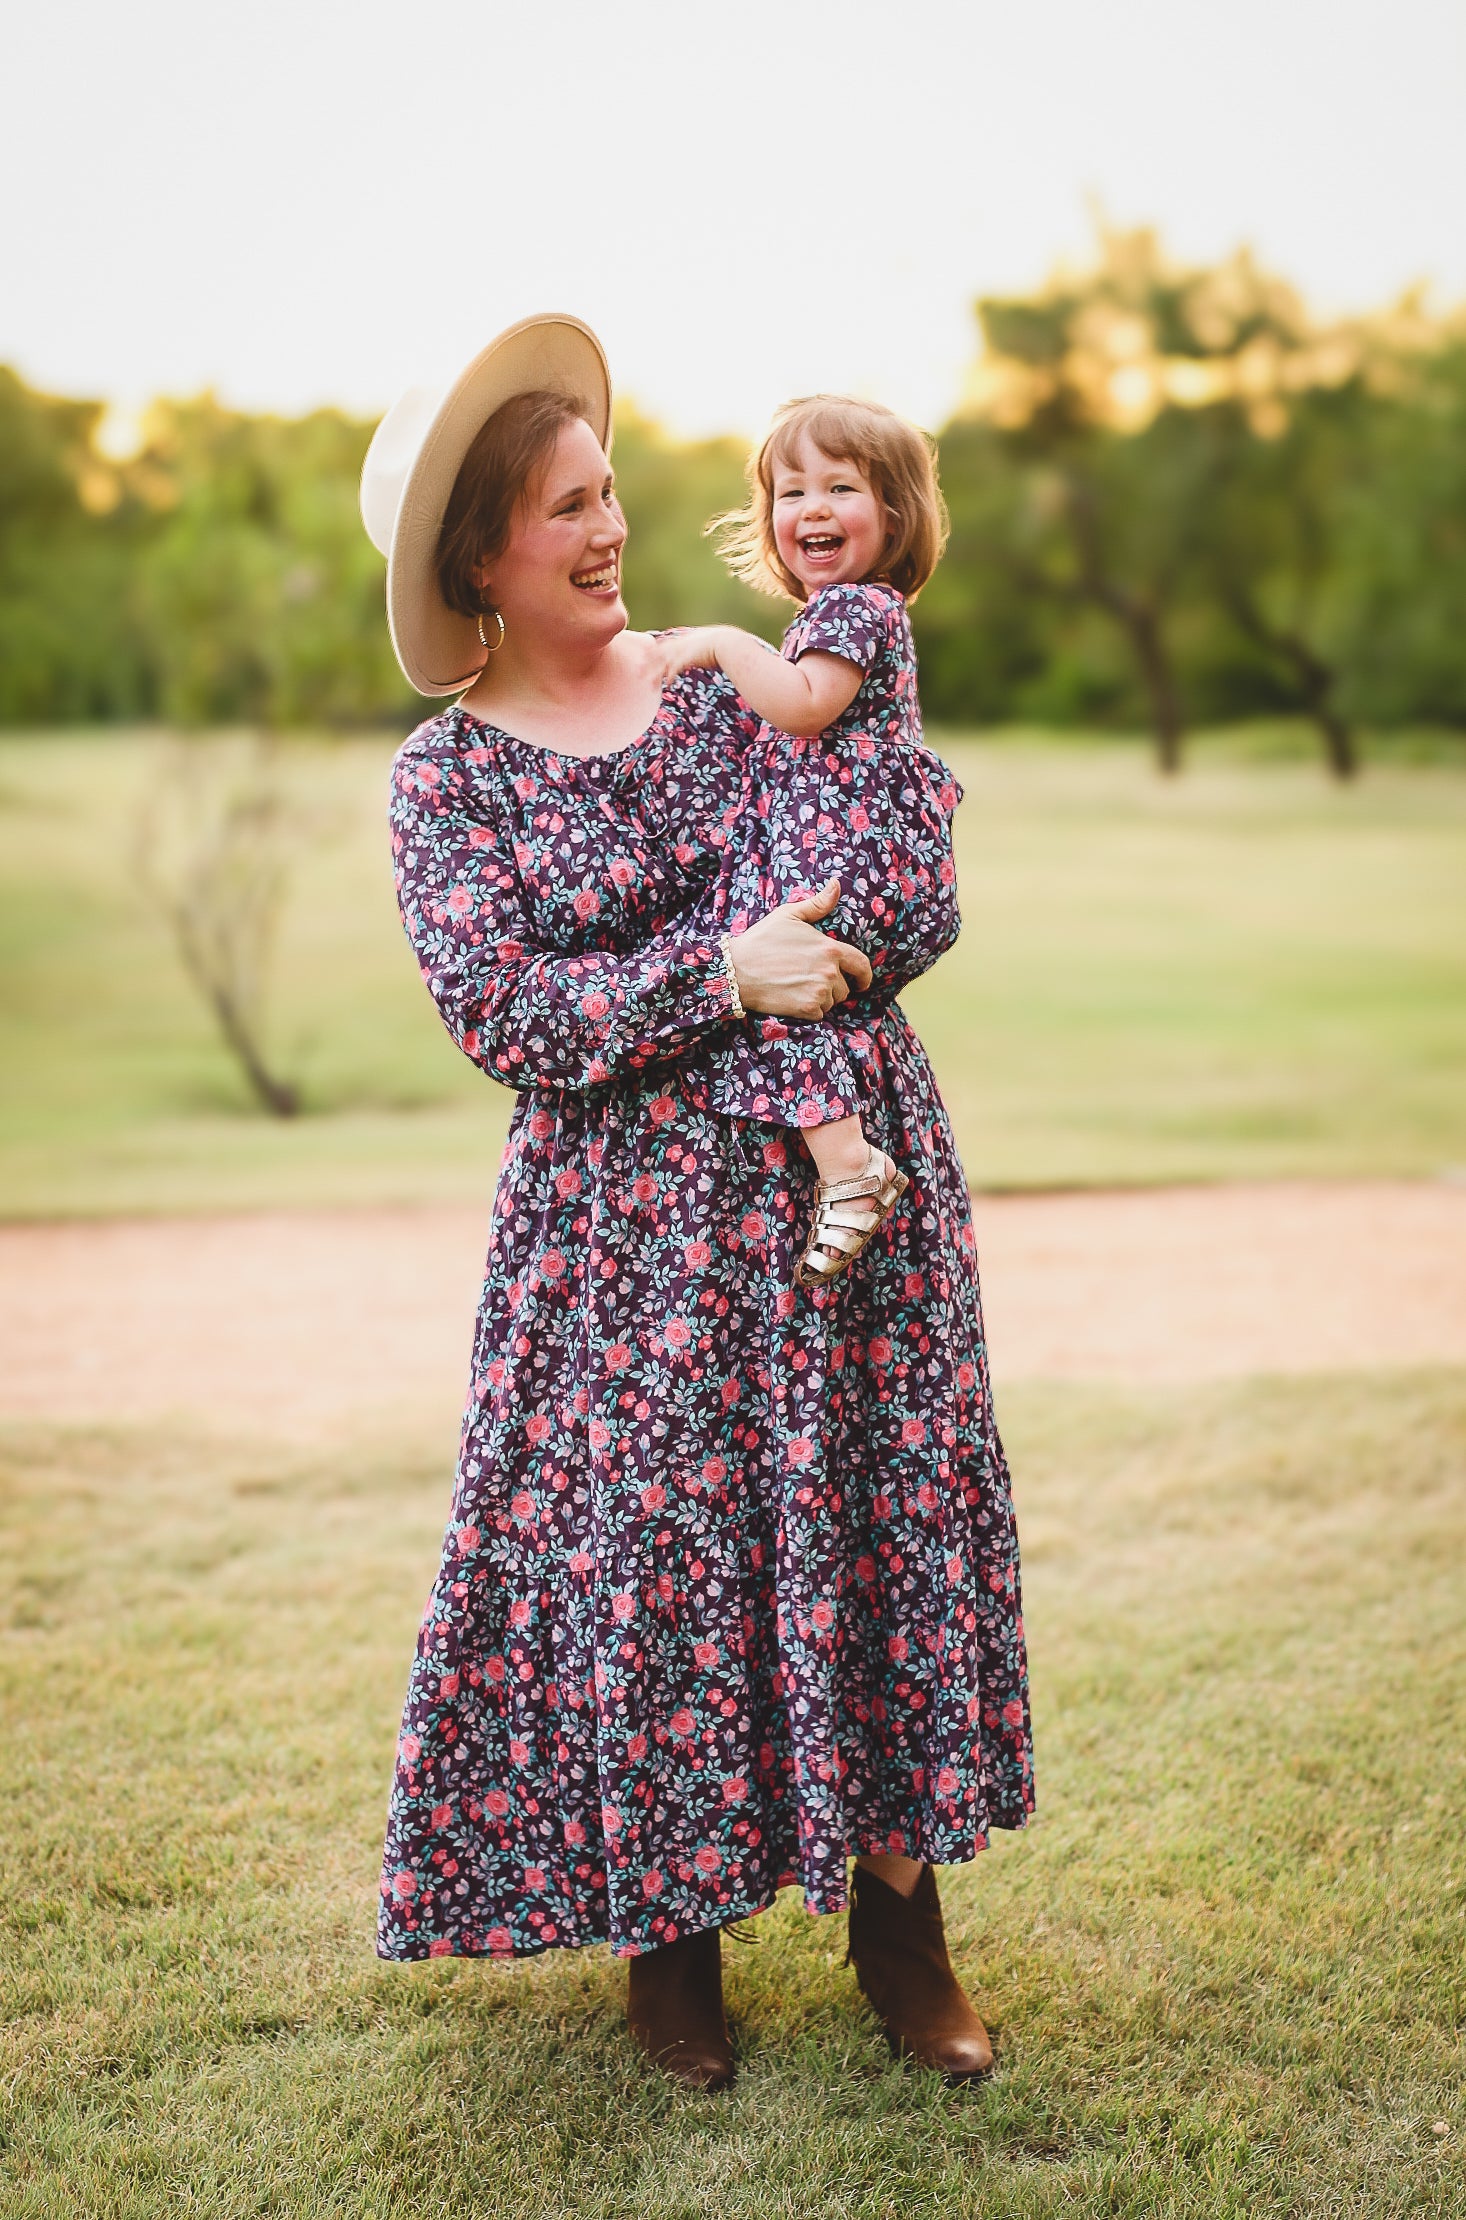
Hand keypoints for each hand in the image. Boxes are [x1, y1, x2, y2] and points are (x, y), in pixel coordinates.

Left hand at [651, 627, 723, 686]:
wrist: (728, 642)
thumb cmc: (724, 643)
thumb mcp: (710, 641)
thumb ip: (703, 646)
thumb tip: (706, 649)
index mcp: (685, 639)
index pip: (665, 644)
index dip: (655, 651)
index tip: (646, 656)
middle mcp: (681, 644)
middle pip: (659, 654)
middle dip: (648, 662)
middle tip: (638, 671)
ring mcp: (683, 651)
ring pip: (663, 662)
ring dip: (655, 673)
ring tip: (648, 684)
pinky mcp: (687, 658)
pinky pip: (674, 668)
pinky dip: (670, 676)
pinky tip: (668, 685)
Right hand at [728, 878, 872, 1018]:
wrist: (737, 969)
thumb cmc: (761, 940)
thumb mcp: (789, 915)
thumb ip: (817, 904)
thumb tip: (836, 884)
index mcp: (830, 948)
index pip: (861, 965)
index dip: (865, 976)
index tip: (862, 982)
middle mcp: (829, 971)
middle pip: (844, 987)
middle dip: (833, 985)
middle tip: (809, 979)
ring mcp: (819, 992)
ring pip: (832, 1001)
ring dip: (821, 998)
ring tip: (798, 986)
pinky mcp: (807, 1009)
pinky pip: (819, 1014)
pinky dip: (809, 1010)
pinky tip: (792, 998)